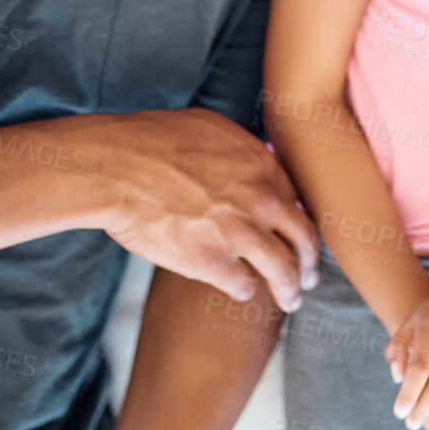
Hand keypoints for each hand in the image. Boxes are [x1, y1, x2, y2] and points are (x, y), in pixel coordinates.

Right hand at [75, 107, 318, 311]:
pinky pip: (244, 285)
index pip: (296, 201)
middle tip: (311, 277)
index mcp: (262, 165)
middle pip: (303, 238)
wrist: (117, 168)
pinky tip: (241, 291)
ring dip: (290, 290)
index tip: (297, 236)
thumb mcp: (210, 128)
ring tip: (292, 301)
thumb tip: (254, 161)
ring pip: (284, 271)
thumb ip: (240, 151)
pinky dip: (244, 290)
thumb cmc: (151, 140)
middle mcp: (261, 200)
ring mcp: (240, 234)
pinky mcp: (213, 263)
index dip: (297, 221)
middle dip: (311, 262)